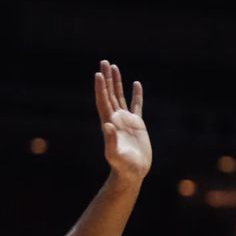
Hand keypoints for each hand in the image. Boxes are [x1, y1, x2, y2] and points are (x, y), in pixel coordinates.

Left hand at [94, 60, 149, 182]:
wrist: (132, 172)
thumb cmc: (122, 166)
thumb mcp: (115, 154)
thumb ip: (111, 140)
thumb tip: (108, 125)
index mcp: (109, 123)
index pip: (103, 101)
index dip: (100, 88)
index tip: (99, 74)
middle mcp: (115, 118)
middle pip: (109, 94)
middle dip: (107, 78)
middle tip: (105, 62)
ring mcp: (126, 120)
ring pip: (120, 96)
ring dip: (117, 82)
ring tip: (115, 67)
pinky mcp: (137, 124)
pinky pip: (136, 106)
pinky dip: (136, 95)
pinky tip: (137, 84)